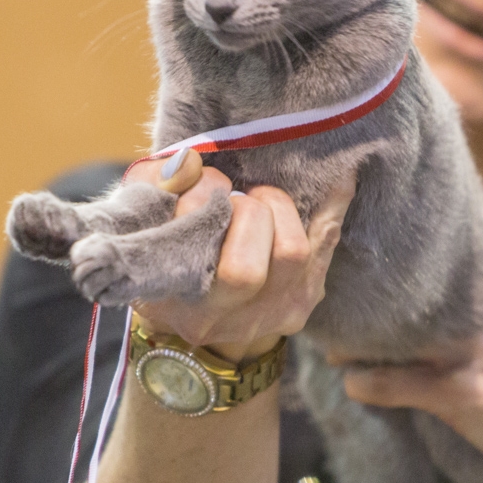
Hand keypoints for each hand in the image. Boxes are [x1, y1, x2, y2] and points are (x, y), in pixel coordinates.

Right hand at [125, 150, 354, 363]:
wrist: (197, 311)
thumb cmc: (166, 252)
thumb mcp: (143, 221)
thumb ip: (155, 184)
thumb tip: (190, 163)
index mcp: (176, 298)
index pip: (194, 246)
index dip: (201, 199)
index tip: (205, 184)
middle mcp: (225, 318)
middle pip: (246, 266)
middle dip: (244, 213)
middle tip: (235, 199)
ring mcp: (270, 314)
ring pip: (292, 253)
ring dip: (277, 210)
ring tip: (259, 202)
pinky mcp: (303, 302)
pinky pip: (326, 243)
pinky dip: (332, 207)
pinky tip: (339, 178)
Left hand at [340, 229, 482, 482]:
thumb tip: (478, 235)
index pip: (438, 235)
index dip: (397, 238)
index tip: (367, 242)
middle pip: (403, 280)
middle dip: (366, 285)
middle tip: (335, 288)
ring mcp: (470, 345)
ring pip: (389, 330)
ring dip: (355, 337)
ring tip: (334, 337)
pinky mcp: (461, 392)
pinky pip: (392, 383)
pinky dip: (365, 382)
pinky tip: (353, 381)